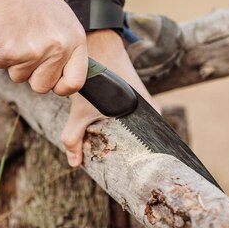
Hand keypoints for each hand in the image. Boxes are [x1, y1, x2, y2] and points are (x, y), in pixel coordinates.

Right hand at [0, 0, 87, 95]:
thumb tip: (64, 75)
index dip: (61, 86)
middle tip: (26, 50)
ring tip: (16, 35)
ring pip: (19, 77)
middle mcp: (58, 49)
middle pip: (43, 86)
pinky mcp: (11, 52)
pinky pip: (2, 66)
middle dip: (32, 74)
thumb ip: (67, 48)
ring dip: (14, 62)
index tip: (52, 81)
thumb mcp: (63, 20)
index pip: (76, 81)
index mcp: (75, 40)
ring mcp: (34, 52)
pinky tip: (4, 32)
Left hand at [61, 29, 159, 166]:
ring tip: (115, 159)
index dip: (142, 163)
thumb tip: (74, 163)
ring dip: (125, 144)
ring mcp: (146, 108)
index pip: (154, 150)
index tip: (132, 176)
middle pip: (144, 144)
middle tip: (120, 172)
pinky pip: (131, 126)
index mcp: (152, 116)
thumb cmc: (96, 82)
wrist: (100, 51)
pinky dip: (122, 133)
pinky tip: (111, 141)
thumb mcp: (82, 111)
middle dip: (131, 157)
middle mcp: (153, 113)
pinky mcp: (136, 104)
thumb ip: (74, 136)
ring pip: (136, 135)